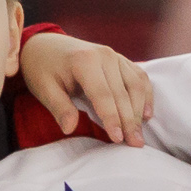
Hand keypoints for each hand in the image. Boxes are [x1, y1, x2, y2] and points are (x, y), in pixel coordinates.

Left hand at [20, 29, 153, 147]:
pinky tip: (146, 115)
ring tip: (140, 135)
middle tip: (135, 144)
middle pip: (122, 93)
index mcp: (84, 61)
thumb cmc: (43, 70)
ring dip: (140, 112)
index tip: (117, 139)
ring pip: (136, 85)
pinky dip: (146, 96)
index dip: (112, 118)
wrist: (46, 46)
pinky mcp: (121, 59)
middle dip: (130, 121)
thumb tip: (69, 128)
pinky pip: (139, 77)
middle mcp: (104, 55)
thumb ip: (59, 108)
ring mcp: (115, 56)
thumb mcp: (44, 89)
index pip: (103, 95)